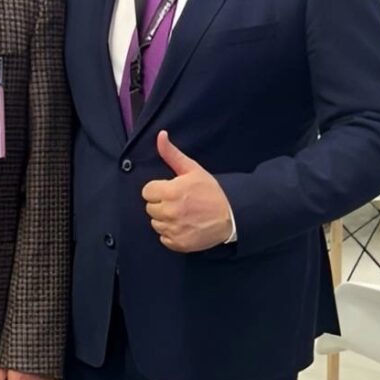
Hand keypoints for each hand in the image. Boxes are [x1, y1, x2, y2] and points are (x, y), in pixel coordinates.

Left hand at [142, 130, 232, 252]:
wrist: (232, 216)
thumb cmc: (211, 191)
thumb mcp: (192, 169)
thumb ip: (172, 154)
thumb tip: (160, 135)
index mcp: (169, 192)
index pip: (147, 192)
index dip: (158, 190)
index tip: (170, 190)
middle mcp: (169, 212)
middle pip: (150, 208)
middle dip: (161, 204)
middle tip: (178, 202)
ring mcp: (174, 229)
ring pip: (156, 224)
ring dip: (165, 220)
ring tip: (182, 214)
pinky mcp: (179, 244)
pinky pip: (163, 239)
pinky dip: (171, 234)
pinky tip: (184, 226)